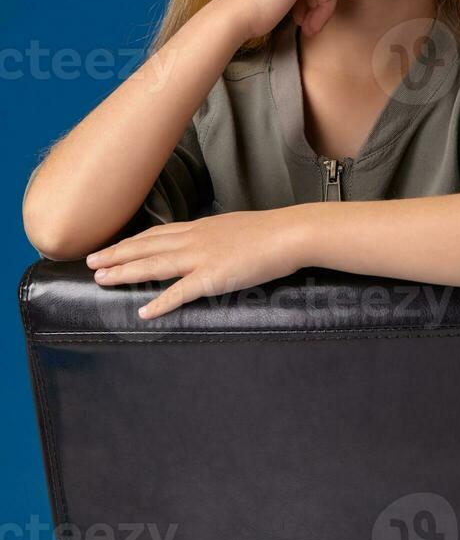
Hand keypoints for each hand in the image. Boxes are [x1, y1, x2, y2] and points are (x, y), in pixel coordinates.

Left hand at [85, 207, 305, 319]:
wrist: (289, 234)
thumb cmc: (270, 233)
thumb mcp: (235, 228)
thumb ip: (217, 237)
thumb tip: (209, 245)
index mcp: (200, 227)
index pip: (157, 234)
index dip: (131, 242)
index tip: (111, 247)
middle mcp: (194, 239)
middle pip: (146, 246)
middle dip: (116, 255)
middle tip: (90, 262)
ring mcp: (202, 257)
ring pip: (154, 265)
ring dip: (125, 273)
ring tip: (101, 279)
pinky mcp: (214, 277)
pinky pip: (181, 292)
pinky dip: (160, 303)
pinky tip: (144, 312)